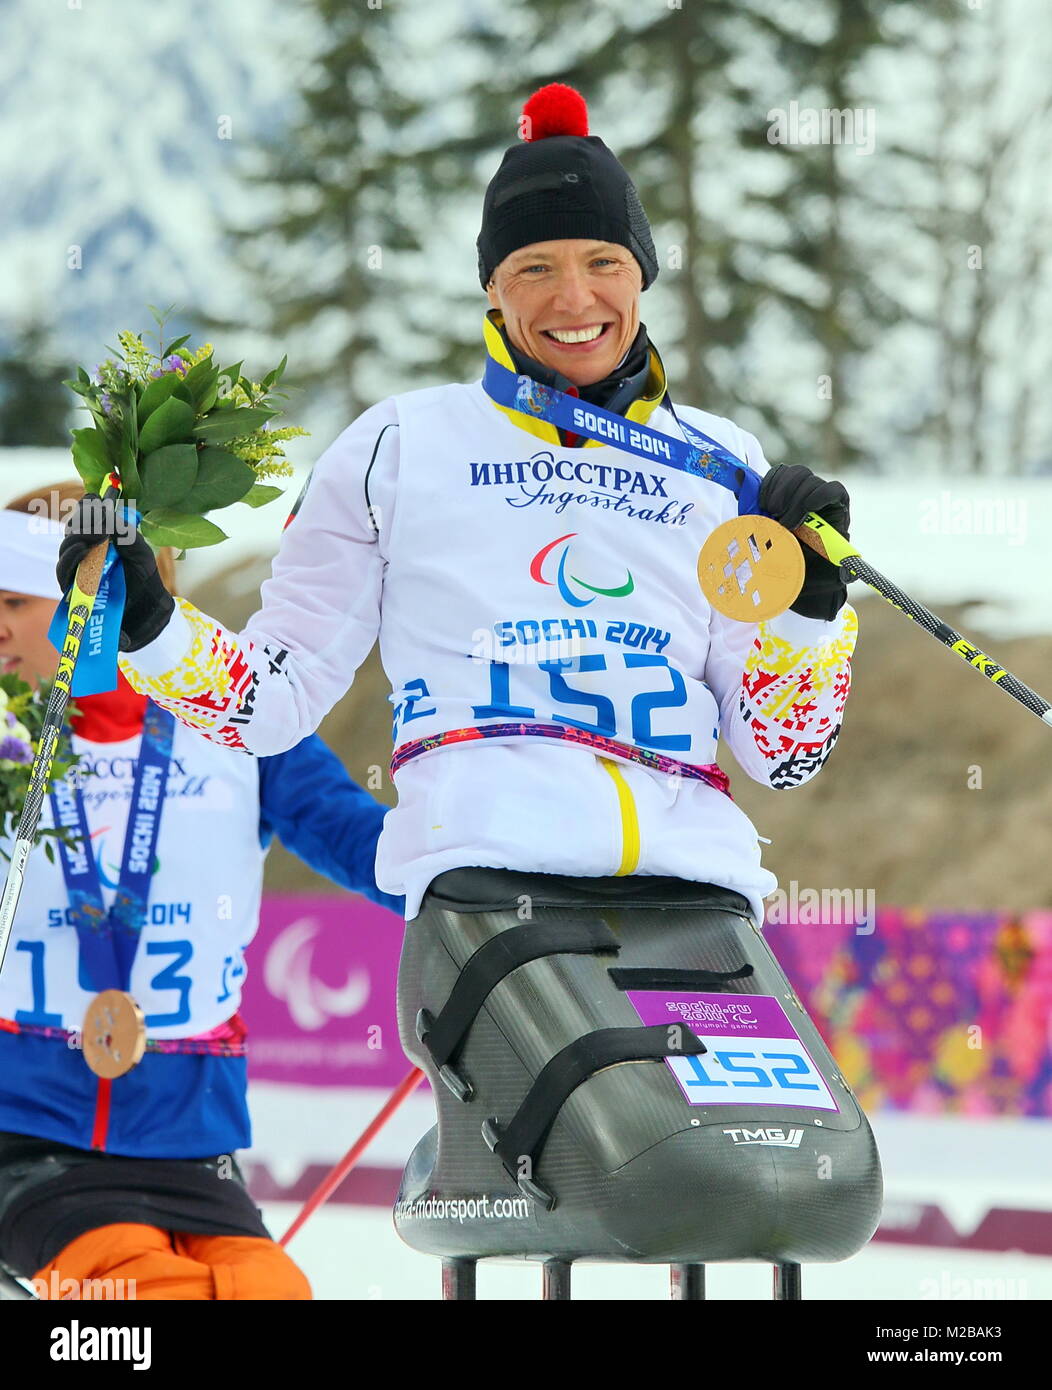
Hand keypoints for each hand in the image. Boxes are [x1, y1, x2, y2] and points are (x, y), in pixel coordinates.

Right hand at [56, 494, 174, 651]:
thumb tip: (103, 514)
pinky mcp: (72, 586)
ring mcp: (77, 567)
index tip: (97, 498)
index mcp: (99, 537)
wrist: (146, 604)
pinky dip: (71, 557)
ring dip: (77, 536)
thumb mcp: (137, 547)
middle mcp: (85, 549)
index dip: (87, 506)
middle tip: (99, 517)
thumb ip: (122, 530)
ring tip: (93, 533)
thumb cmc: (142, 574)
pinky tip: (81, 549)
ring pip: (66, 547)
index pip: (84, 515)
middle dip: (83, 520)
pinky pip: (64, 569)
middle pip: (73, 528)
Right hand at [758, 463, 850, 620]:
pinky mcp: (780, 488)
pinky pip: (776, 474)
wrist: (788, 564)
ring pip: (794, 473)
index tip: (806, 510)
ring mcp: (799, 489)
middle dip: (794, 497)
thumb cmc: (810, 568)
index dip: (821, 495)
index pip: (834, 490)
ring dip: (779, 490)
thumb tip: (848, 575)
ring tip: (770, 511)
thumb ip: (838, 573)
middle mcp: (819, 496)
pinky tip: (761, 502)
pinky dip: (767, 484)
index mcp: (835, 511)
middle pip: (810, 479)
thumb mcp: (825, 572)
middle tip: (780, 517)